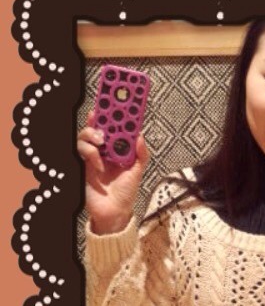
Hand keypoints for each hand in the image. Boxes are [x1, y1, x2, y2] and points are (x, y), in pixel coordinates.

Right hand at [77, 110, 149, 234]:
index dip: (119, 108)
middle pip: (101, 122)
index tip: (123, 93)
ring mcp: (94, 154)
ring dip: (94, 132)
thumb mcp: (137, 171)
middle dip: (103, 110)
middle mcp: (106, 147)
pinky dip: (91, 154)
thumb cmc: (125, 192)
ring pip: (88, 132)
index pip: (118, 123)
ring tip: (102, 140)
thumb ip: (141, 154)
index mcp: (120, 147)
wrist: (113, 213)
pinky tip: (99, 165)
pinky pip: (82, 149)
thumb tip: (140, 135)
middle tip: (106, 105)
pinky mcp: (83, 163)